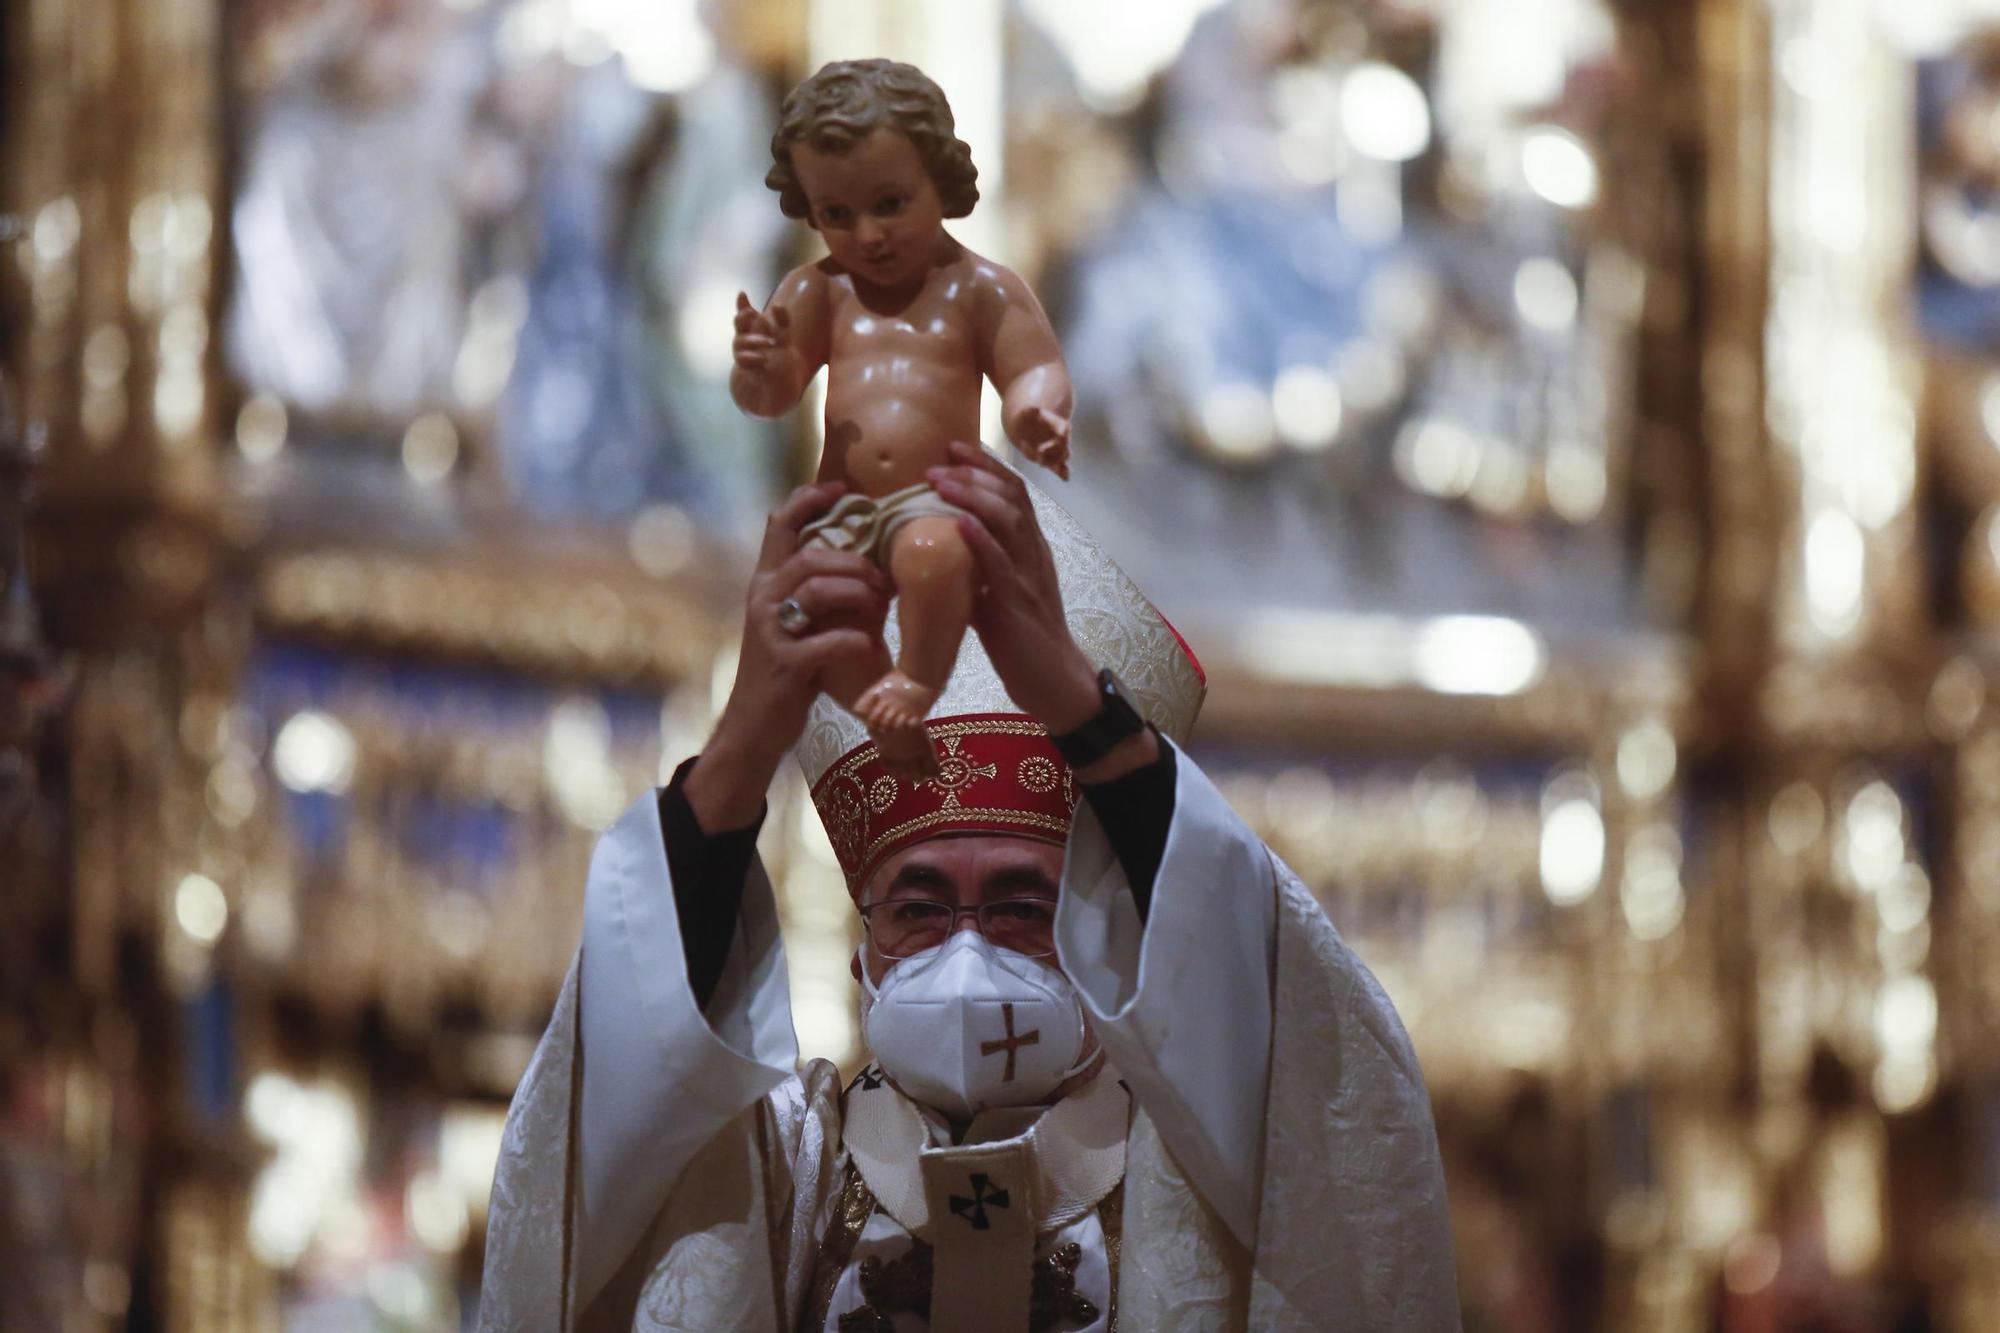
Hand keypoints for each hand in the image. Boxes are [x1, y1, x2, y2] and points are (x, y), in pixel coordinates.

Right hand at [687, 482, 889, 830]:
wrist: (755, 728)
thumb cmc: (786, 674)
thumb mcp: (796, 626)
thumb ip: (820, 596)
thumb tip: (869, 568)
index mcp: (765, 584)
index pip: (779, 525)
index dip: (808, 499)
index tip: (842, 489)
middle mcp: (762, 599)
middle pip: (809, 555)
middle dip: (854, 560)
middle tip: (882, 578)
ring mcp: (770, 632)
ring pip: (816, 589)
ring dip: (858, 593)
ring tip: (881, 606)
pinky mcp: (784, 666)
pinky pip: (826, 641)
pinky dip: (855, 640)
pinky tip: (870, 647)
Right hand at [732, 291, 792, 373]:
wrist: (776, 382)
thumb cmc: (777, 355)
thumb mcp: (783, 335)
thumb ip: (781, 320)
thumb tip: (777, 305)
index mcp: (753, 328)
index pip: (745, 314)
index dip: (742, 304)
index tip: (742, 293)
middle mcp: (745, 338)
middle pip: (738, 324)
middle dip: (742, 317)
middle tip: (751, 313)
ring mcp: (743, 353)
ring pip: (740, 342)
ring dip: (754, 340)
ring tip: (769, 341)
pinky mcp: (746, 369)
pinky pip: (743, 360)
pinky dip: (752, 357)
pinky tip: (763, 357)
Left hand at [926, 441, 1099, 733]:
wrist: (1053, 680)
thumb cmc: (1022, 639)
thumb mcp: (996, 592)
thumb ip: (976, 566)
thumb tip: (937, 545)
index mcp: (1031, 547)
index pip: (1014, 492)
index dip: (986, 465)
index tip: (954, 447)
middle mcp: (1035, 553)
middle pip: (1012, 496)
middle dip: (975, 472)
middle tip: (940, 458)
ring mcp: (1029, 576)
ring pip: (1009, 520)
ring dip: (973, 496)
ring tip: (941, 480)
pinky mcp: (1019, 603)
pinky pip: (1001, 564)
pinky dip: (979, 539)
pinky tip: (959, 522)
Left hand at [1012, 405, 1070, 480]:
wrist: (1023, 426)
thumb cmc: (1026, 418)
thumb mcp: (1026, 412)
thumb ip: (1031, 411)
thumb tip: (1036, 409)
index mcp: (1058, 425)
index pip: (1065, 431)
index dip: (1059, 438)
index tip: (1047, 444)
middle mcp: (1062, 438)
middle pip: (1064, 449)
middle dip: (1052, 454)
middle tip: (1038, 453)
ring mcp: (1058, 449)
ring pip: (1063, 459)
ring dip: (1052, 463)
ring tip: (1039, 461)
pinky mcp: (1053, 459)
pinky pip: (1062, 467)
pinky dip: (1064, 473)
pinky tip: (1065, 478)